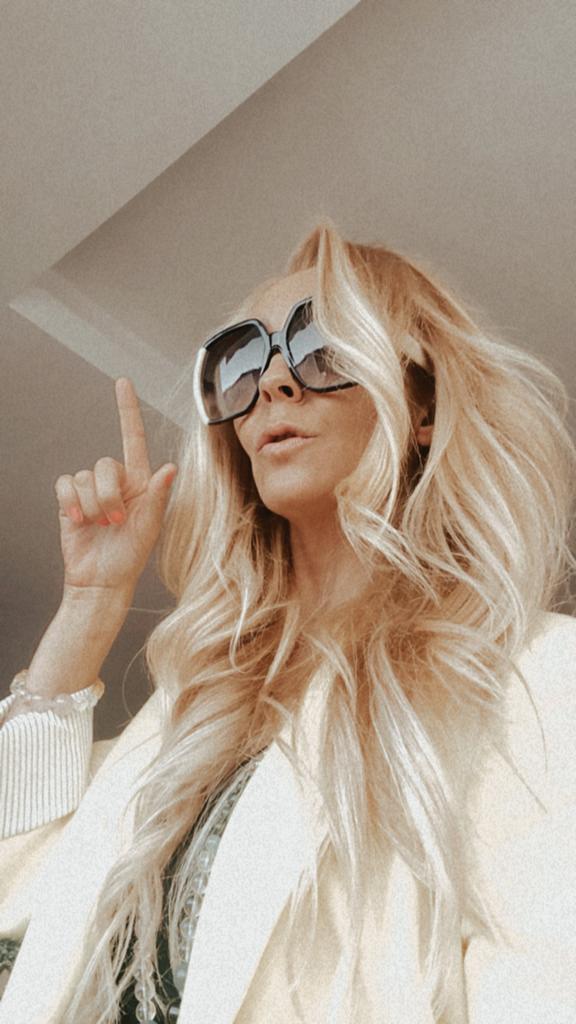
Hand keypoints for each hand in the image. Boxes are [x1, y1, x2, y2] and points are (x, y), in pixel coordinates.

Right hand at [54, 378, 176, 597]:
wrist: (101, 579)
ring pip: (85, 476)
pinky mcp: (68, 499)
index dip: (127, 409)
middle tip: (115, 522)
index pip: (133, 437)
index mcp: (140, 481)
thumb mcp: (150, 527)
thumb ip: (159, 496)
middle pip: (105, 464)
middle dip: (108, 496)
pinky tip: (78, 521)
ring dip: (92, 505)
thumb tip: (171, 468)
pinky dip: (71, 502)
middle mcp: (115, 480)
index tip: (122, 382)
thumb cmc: (130, 556)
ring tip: (99, 527)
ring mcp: (91, 490)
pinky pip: (65, 484)